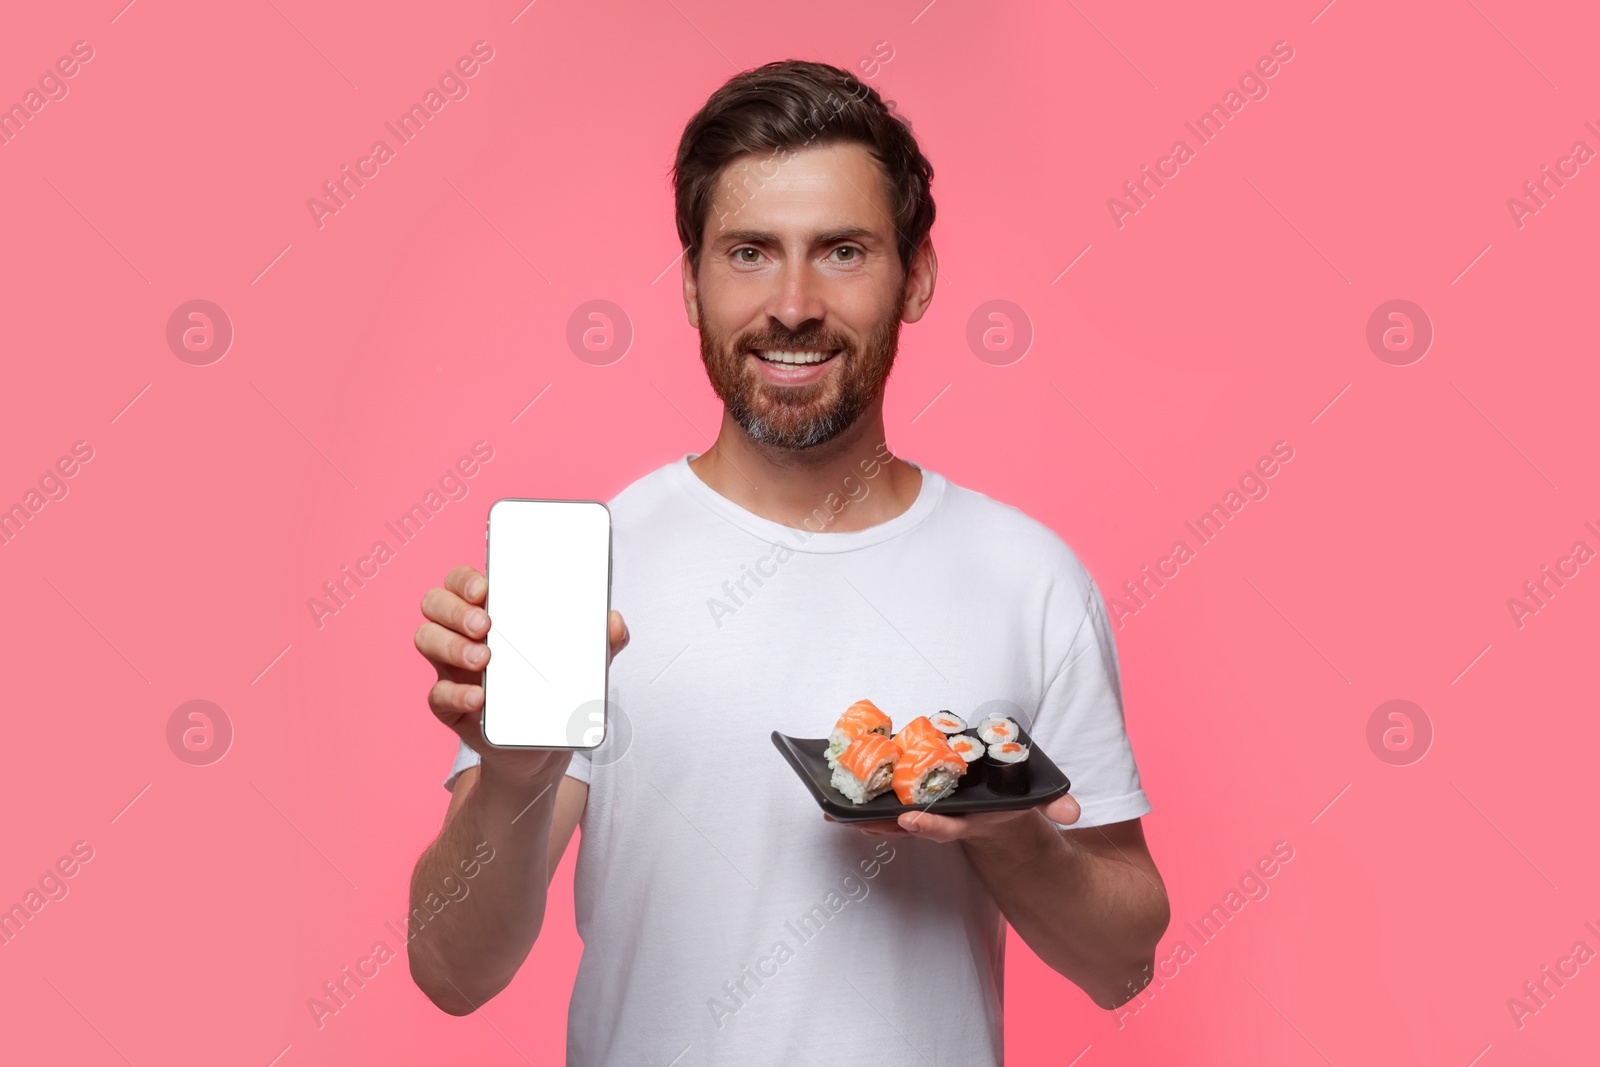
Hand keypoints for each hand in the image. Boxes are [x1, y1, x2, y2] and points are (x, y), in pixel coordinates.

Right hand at [414, 565, 629, 781]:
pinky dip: (455, 694)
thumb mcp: (579, 663)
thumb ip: (599, 642)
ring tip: (484, 658)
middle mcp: (463, 633)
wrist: (539, 746)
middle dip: (455, 608)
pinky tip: (478, 698)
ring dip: (451, 644)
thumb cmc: (552, 688)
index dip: (465, 579)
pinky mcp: (450, 706)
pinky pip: (436, 694)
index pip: (463, 581)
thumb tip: (614, 623)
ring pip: (426, 639)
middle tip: (485, 624)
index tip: (486, 587)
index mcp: (491, 611)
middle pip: (435, 604)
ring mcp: (451, 669)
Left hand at [841, 793, 1081, 843]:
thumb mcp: (1036, 807)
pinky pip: (887, 816)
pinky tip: (837, 807)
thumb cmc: (1013, 808)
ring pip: (892, 824)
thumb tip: (1074, 814)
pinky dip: (864, 813)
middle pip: (909, 828)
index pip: (949, 827)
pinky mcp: (917, 816)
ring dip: (864, 820)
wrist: (1001, 830)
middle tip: (852, 818)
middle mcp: (947, 824)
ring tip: (833, 812)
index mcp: (973, 822)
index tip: (908, 822)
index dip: (930, 827)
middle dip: (881, 824)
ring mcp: (930, 822)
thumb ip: (1054, 808)